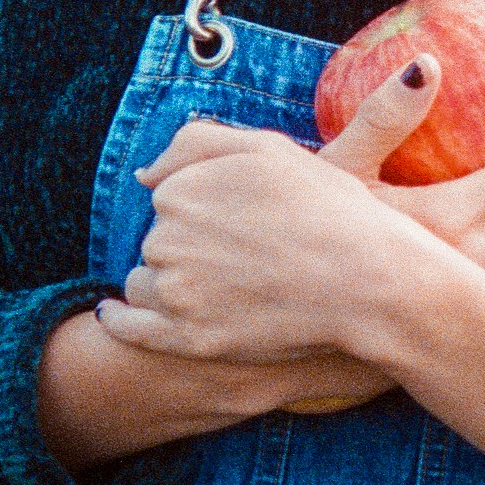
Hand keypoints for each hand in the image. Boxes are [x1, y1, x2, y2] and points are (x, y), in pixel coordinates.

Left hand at [90, 63, 459, 362]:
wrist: (369, 280)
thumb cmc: (328, 208)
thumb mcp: (268, 149)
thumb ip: (197, 143)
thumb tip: (144, 174)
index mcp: (182, 190)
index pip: (170, 197)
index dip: (208, 208)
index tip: (245, 221)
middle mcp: (168, 239)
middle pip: (159, 240)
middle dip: (190, 244)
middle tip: (246, 255)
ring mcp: (177, 294)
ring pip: (146, 281)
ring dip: (170, 281)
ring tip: (223, 286)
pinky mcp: (189, 340)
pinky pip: (131, 329)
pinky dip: (120, 320)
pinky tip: (115, 314)